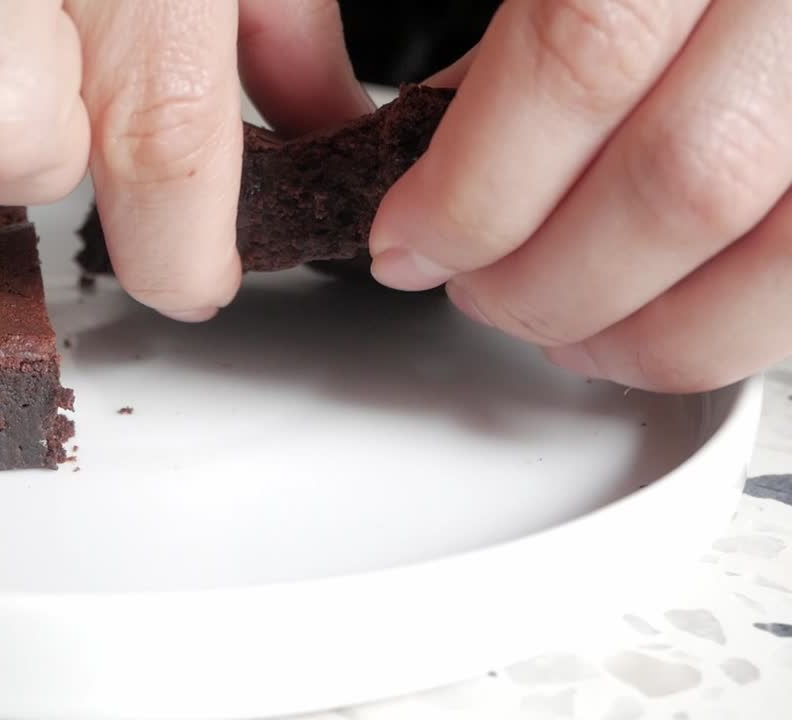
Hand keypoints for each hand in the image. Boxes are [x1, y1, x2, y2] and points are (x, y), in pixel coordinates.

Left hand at [369, 0, 791, 392]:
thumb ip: (526, 27)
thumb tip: (438, 159)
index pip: (582, 56)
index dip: (473, 187)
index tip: (409, 242)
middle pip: (684, 177)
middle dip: (541, 280)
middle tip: (473, 291)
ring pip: (780, 254)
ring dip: (645, 331)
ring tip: (561, 326)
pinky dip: (730, 329)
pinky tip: (661, 324)